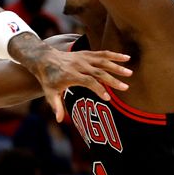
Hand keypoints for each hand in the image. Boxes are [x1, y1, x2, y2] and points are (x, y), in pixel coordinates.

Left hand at [10, 33, 131, 121]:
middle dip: (112, 80)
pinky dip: (114, 55)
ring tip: (129, 73)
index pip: (88, 82)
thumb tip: (59, 120)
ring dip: (116, 66)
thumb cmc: (48, 78)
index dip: (98, 89)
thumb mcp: (49, 93)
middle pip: (98, 72)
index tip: (108, 98)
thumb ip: (56, 106)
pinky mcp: (86, 53)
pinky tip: (127, 58)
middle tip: (126, 88)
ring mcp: (83, 58)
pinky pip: (102, 53)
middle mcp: (78, 65)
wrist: (44, 58)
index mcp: (71, 75)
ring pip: (102, 61)